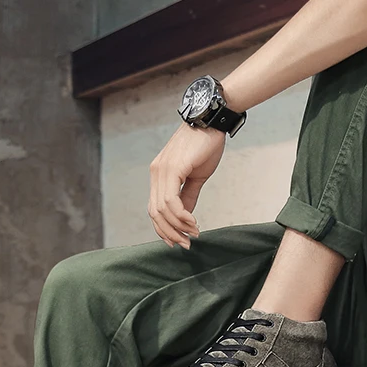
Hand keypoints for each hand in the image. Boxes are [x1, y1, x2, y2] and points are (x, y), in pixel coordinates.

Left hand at [148, 123, 225, 248]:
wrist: (212, 121)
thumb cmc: (205, 145)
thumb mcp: (195, 177)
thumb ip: (188, 196)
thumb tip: (185, 218)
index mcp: (159, 175)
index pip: (155, 209)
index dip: (164, 229)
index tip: (178, 241)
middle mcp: (156, 173)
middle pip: (155, 213)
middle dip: (170, 233)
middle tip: (186, 245)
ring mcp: (161, 170)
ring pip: (163, 210)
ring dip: (179, 227)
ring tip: (194, 234)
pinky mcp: (172, 169)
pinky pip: (171, 201)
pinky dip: (181, 216)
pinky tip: (192, 222)